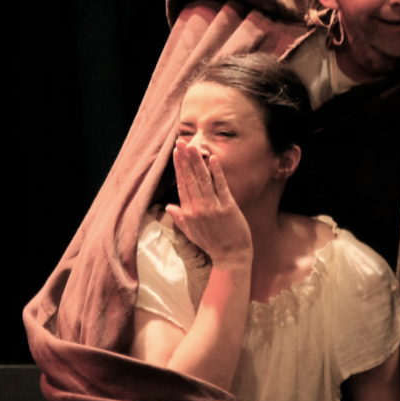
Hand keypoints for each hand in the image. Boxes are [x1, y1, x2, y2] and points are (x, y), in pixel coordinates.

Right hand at [165, 140, 252, 268]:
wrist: (231, 257)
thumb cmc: (212, 244)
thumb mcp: (191, 233)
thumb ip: (180, 218)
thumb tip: (168, 207)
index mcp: (188, 212)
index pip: (181, 185)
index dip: (178, 168)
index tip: (176, 153)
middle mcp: (198, 208)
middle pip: (189, 179)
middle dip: (184, 159)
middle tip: (180, 143)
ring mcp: (212, 207)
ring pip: (202, 180)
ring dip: (197, 162)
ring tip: (192, 146)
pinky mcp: (227, 207)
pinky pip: (220, 186)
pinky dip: (216, 172)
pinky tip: (212, 159)